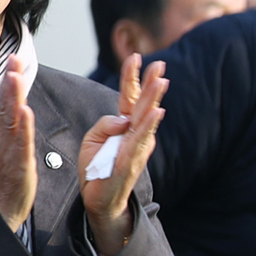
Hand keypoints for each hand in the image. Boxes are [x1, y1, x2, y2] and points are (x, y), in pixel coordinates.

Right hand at [0, 57, 35, 231]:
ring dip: (12, 98)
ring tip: (15, 78)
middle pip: (2, 106)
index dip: (6, 80)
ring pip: (9, 120)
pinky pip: (20, 143)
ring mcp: (4, 151)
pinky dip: (22, 128)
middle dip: (9, 82)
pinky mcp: (17, 165)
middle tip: (14, 60)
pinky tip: (25, 112)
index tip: (13, 58)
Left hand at [78, 53, 167, 255]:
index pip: (128, 97)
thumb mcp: (92, 139)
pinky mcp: (131, 160)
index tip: (134, 56)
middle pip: (143, 103)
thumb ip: (104, 124)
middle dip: (151, 83)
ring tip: (162, 81)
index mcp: (123, 126)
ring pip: (146, 118)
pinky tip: (157, 112)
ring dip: (154, 99)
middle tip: (160, 63)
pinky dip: (149, 125)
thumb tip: (121, 118)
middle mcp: (134, 134)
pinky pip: (140, 140)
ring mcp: (136, 147)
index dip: (131, 77)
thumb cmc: (97, 167)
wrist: (98, 199)